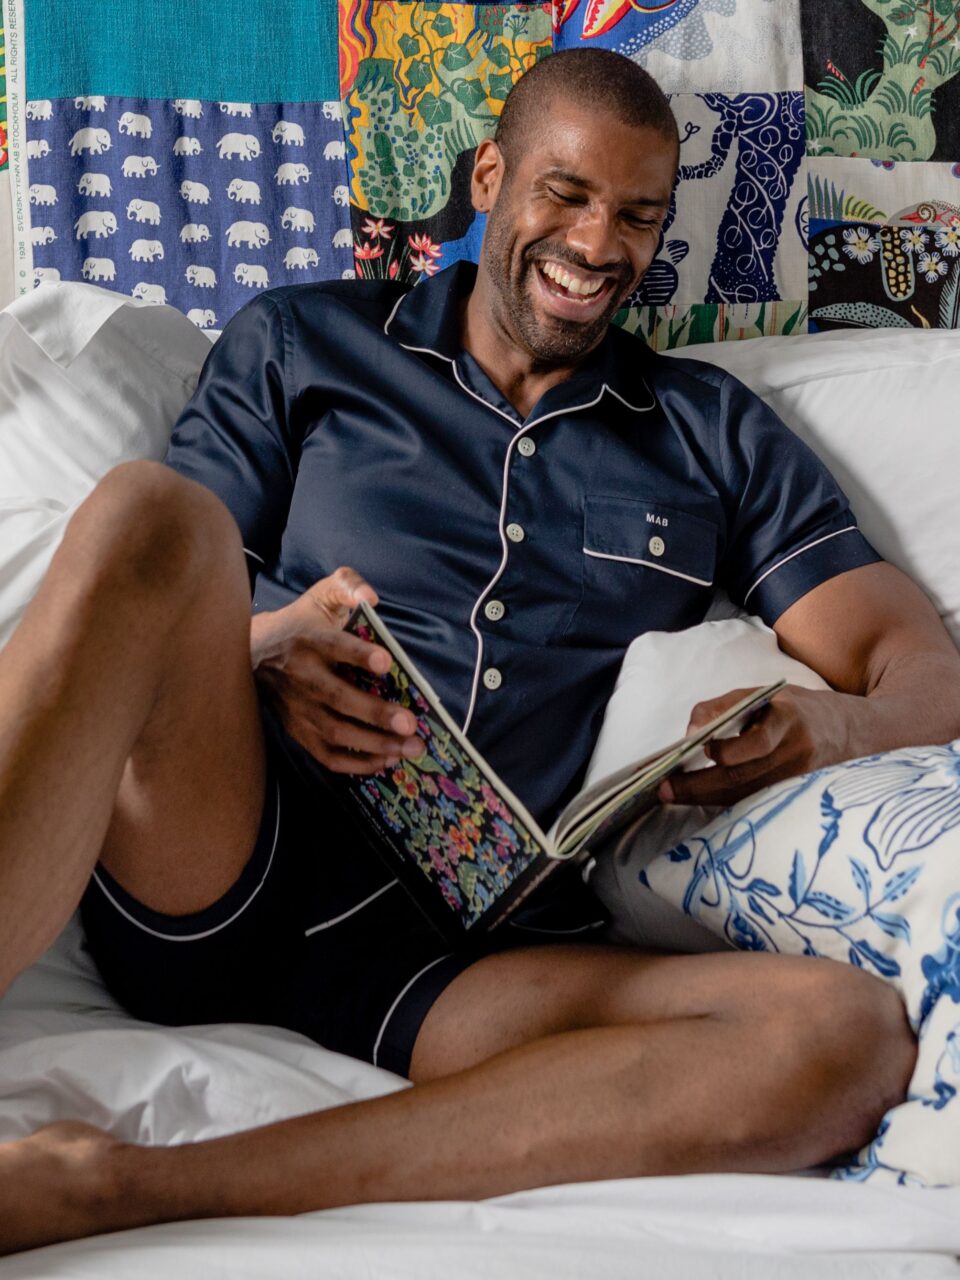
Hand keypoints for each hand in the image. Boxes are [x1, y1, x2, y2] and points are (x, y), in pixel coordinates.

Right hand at [250, 566, 423, 774]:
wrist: (253, 653)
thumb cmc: (302, 622)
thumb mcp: (321, 594)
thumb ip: (347, 586)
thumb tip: (370, 597)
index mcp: (308, 639)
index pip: (334, 646)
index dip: (359, 655)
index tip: (387, 662)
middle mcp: (301, 677)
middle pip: (337, 698)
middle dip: (375, 713)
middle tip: (410, 724)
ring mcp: (298, 708)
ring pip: (335, 732)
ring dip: (374, 744)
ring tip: (410, 749)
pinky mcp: (298, 730)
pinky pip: (325, 755)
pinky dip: (355, 764)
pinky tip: (385, 761)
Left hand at [658, 684, 853, 807]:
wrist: (852, 732)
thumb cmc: (796, 710)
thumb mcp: (764, 695)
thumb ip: (724, 706)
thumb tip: (690, 730)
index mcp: (790, 720)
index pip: (756, 742)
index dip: (723, 750)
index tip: (692, 749)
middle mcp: (798, 754)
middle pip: (743, 777)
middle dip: (699, 785)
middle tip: (665, 789)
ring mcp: (800, 781)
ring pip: (746, 796)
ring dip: (706, 797)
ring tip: (674, 794)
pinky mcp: (797, 798)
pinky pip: (755, 802)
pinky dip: (726, 801)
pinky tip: (703, 798)